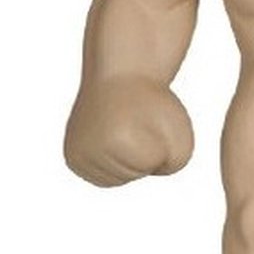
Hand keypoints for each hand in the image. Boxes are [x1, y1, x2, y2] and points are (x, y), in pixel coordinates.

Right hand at [64, 75, 193, 186]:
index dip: (160, 139)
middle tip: (134, 119)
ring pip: (117, 179)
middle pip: (134, 173)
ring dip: (130, 158)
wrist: (119, 74)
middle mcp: (90, 147)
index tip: (147, 114)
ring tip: (124, 129)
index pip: (153, 162)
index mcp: (117, 136)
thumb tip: (151, 175)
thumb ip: (177, 161)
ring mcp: (77, 153)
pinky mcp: (72, 158)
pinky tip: (114, 142)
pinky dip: (115, 165)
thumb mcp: (181, 124)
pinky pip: (103, 179)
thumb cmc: (151, 100)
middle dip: (144, 150)